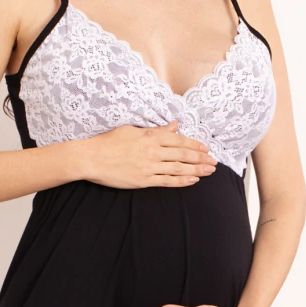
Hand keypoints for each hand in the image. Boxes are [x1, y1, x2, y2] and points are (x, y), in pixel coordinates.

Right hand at [80, 120, 217, 188]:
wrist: (91, 158)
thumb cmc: (109, 142)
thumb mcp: (133, 130)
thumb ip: (156, 130)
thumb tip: (174, 125)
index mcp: (150, 137)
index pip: (179, 140)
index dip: (195, 145)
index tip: (206, 148)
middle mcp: (153, 151)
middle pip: (183, 154)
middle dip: (201, 158)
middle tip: (214, 162)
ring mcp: (149, 167)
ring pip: (179, 168)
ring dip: (197, 170)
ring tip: (209, 171)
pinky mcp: (143, 180)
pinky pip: (167, 181)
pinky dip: (182, 181)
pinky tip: (193, 180)